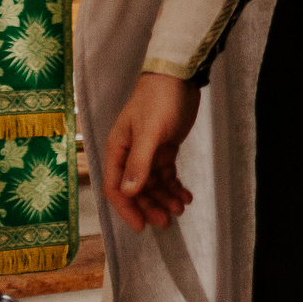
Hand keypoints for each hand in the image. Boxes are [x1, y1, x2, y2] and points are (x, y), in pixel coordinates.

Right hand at [103, 72, 199, 232]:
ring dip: (165, 197)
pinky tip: (186, 195)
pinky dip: (175, 185)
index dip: (128, 209)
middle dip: (150, 206)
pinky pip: (167, 173)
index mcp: (118, 150)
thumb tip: (128, 192)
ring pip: (153, 183)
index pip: (116, 188)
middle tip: (167, 221)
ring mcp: (148, 152)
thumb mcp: (150, 132)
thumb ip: (139, 162)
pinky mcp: (165, 147)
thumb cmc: (159, 100)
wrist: (178, 75)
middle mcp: (129, 154)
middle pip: (136, 189)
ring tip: (181, 208)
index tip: (142, 226)